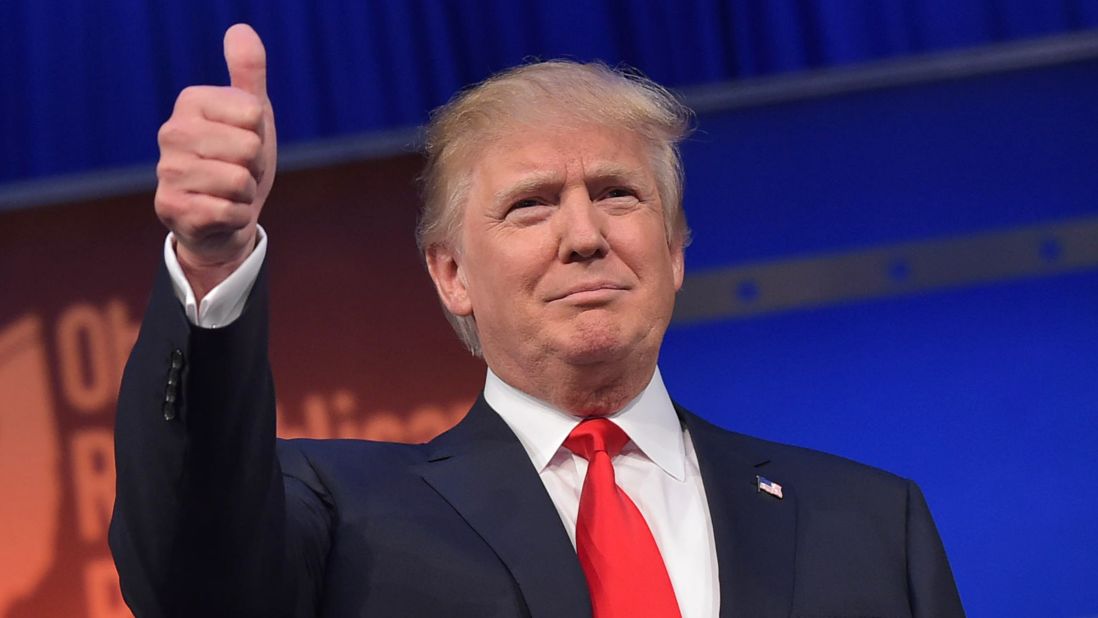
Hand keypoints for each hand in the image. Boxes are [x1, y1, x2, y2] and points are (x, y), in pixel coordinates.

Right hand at [154, 24, 276, 298]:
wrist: (222, 219)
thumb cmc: (239, 161)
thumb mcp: (252, 116)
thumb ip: (248, 73)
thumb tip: (241, 29)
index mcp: (190, 102)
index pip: (253, 113)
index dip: (260, 134)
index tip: (245, 144)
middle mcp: (170, 132)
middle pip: (248, 147)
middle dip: (254, 166)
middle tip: (238, 172)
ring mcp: (167, 171)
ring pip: (239, 180)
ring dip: (245, 193)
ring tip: (229, 192)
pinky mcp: (171, 208)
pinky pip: (230, 211)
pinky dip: (237, 217)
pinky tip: (221, 213)